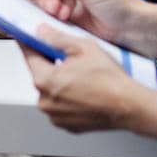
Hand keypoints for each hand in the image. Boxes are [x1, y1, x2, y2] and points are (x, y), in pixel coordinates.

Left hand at [23, 31, 140, 133]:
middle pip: (40, 74)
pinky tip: (84, 92)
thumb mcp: (83, 47)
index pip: (29, 55)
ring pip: (50, 91)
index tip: (28, 38)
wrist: (128, 106)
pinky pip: (60, 106)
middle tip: (71, 59)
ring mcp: (55, 115)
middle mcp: (45, 101)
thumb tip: (42, 32)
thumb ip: (57, 38)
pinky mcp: (65, 124)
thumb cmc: (110, 80)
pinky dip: (67, 98)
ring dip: (60, 83)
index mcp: (45, 80)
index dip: (30, 43)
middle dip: (51, 64)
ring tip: (82, 78)